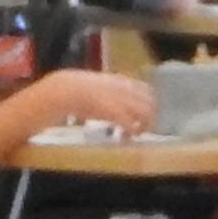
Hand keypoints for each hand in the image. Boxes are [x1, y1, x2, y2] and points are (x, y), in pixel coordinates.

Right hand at [37, 69, 157, 134]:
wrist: (66, 90)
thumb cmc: (79, 88)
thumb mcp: (100, 84)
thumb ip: (111, 89)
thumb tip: (118, 97)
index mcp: (122, 81)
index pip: (147, 90)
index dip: (150, 103)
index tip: (144, 114)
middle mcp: (126, 90)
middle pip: (151, 103)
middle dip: (150, 117)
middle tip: (142, 128)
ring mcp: (121, 101)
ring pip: (145, 114)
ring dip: (143, 126)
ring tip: (134, 134)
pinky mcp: (114, 113)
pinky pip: (131, 124)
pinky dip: (131, 132)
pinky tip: (125, 137)